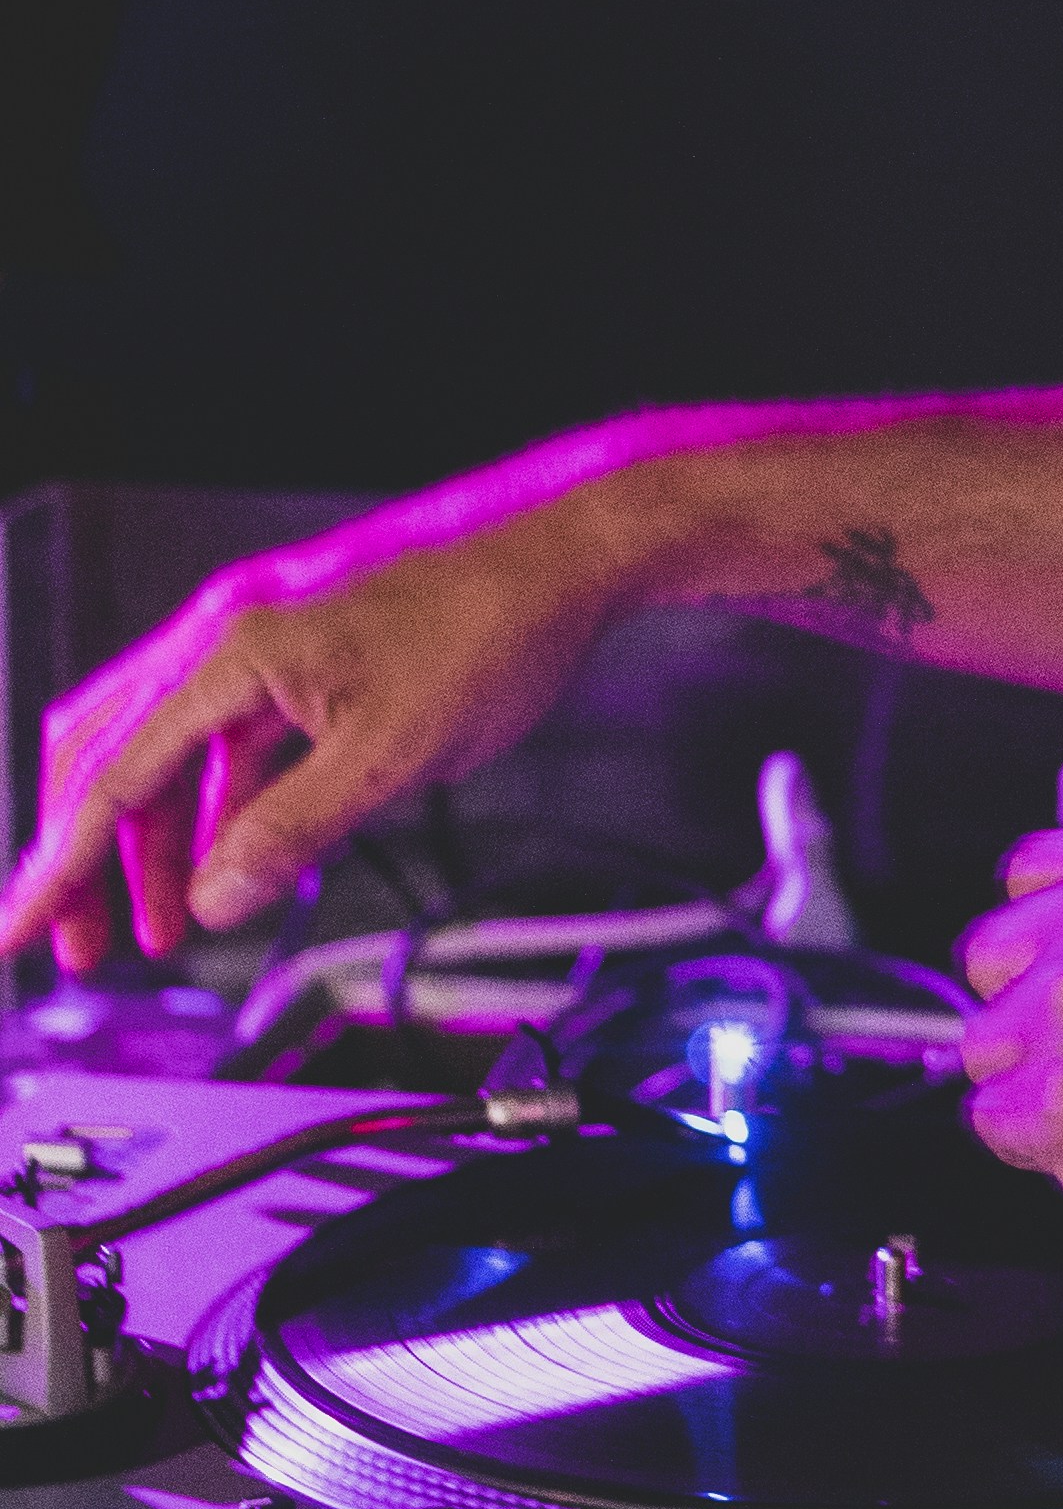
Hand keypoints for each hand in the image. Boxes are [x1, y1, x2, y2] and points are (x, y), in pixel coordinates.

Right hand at [0, 476, 643, 973]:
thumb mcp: (390, 756)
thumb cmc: (491, 631)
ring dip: (155, 843)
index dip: (59, 867)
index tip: (18, 931)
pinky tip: (231, 863)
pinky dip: (214, 811)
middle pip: (110, 758)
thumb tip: (212, 901)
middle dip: (84, 858)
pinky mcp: (299, 669)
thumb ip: (291, 831)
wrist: (561, 566)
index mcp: (233, 654)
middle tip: (73, 942)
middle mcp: (229, 642)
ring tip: (159, 926)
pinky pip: (225, 747)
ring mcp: (261, 652)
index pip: (113, 778)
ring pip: (167, 756)